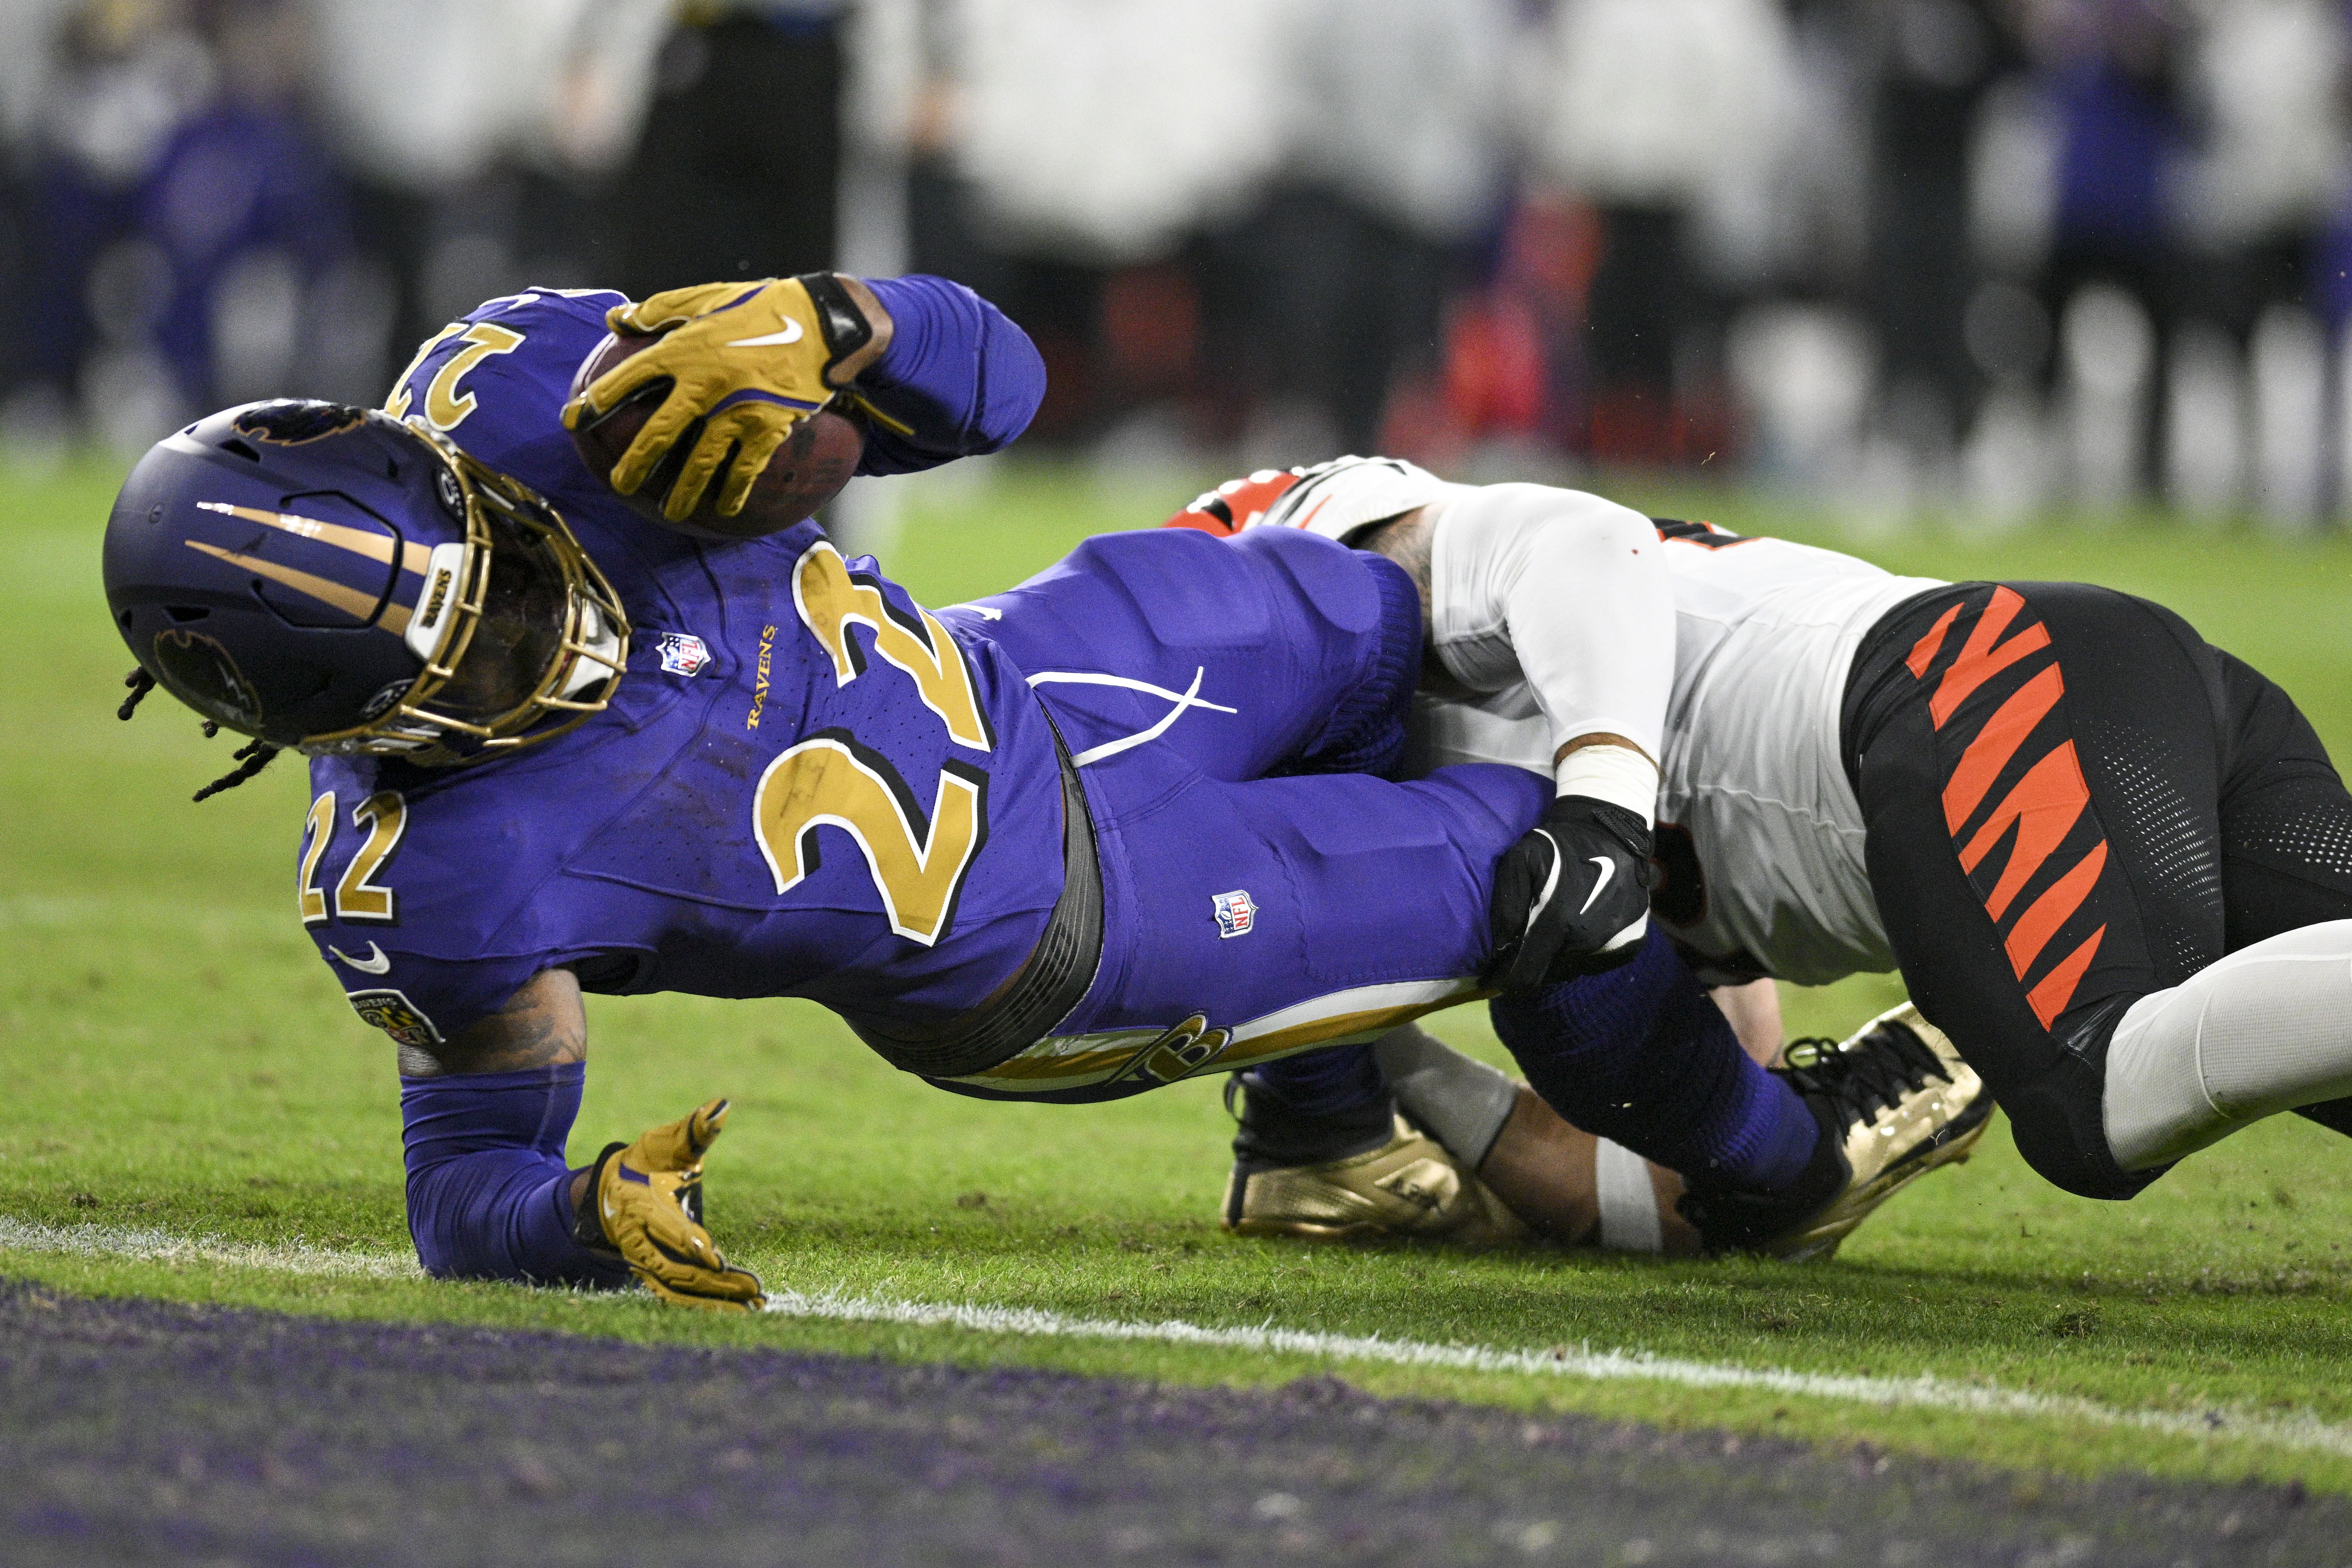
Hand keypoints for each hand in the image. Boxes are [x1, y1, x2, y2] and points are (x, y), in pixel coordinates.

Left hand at [560, 273, 884, 521]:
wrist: (823, 323)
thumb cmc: (759, 306)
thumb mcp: (706, 298)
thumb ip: (659, 310)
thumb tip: (616, 319)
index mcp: (685, 349)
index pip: (630, 377)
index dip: (598, 399)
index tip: (572, 419)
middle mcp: (707, 383)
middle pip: (660, 433)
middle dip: (635, 463)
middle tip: (618, 484)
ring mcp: (739, 409)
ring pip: (702, 461)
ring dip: (683, 492)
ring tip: (669, 513)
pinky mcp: (770, 427)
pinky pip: (746, 468)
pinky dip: (734, 491)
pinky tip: (726, 508)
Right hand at [580, 1098, 765, 1310]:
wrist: (611, 1193)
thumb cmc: (646, 1163)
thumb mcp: (666, 1143)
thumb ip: (694, 1130)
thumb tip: (722, 1106)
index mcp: (640, 1206)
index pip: (665, 1228)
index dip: (688, 1242)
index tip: (714, 1255)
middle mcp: (637, 1241)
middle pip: (675, 1268)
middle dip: (713, 1281)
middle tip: (753, 1289)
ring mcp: (643, 1263)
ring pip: (678, 1290)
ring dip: (715, 1300)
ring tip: (755, 1305)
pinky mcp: (652, 1276)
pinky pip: (678, 1297)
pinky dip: (706, 1306)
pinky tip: (739, 1309)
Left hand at [1486, 796, 1655, 992]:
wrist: (1611, 830)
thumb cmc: (1558, 845)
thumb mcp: (1519, 861)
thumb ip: (1505, 906)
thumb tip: (1500, 950)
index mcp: (1561, 922)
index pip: (1526, 975)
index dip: (1506, 982)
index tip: (1492, 980)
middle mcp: (1591, 940)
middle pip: (1549, 974)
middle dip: (1532, 963)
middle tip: (1525, 942)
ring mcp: (1616, 944)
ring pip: (1573, 969)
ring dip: (1558, 957)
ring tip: (1554, 929)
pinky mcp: (1632, 944)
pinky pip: (1597, 963)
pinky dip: (1583, 953)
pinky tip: (1578, 929)